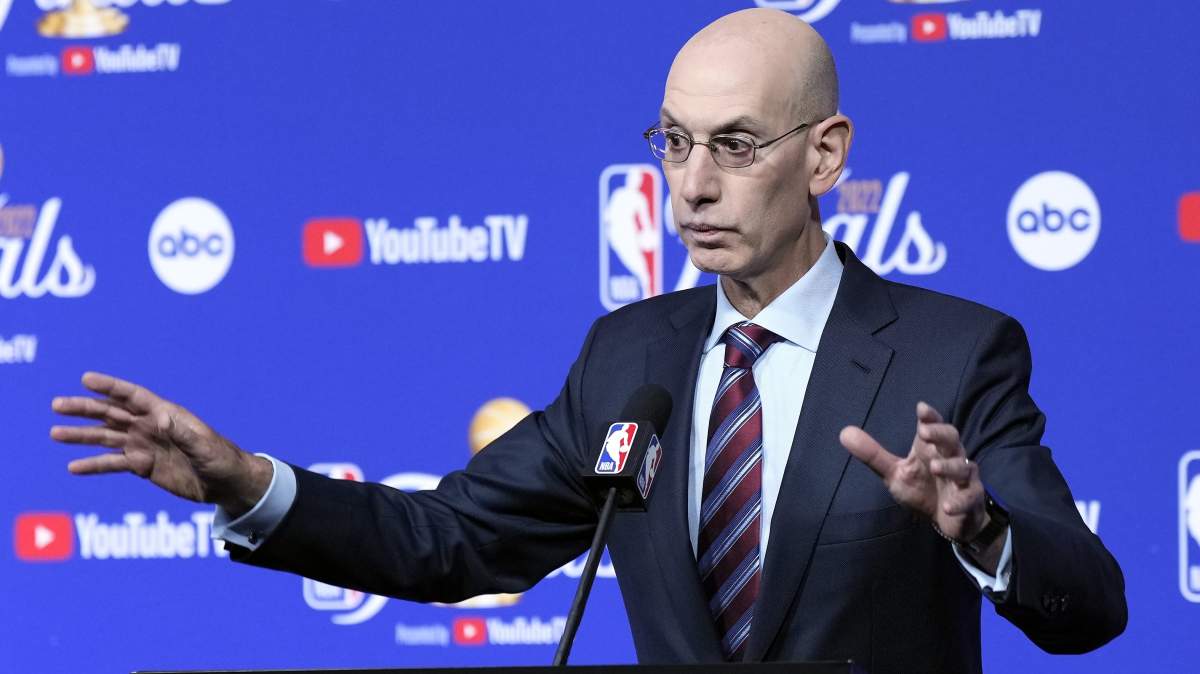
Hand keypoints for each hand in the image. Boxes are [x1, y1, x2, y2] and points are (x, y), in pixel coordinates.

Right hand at [50, 372, 271, 516]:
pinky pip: (113, 463)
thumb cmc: (220, 458)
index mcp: (166, 414)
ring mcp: (145, 446)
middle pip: (112, 413)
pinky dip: (94, 465)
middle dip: (85, 408)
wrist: (226, 483)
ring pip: (107, 437)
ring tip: (56, 433)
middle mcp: (150, 426)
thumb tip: (160, 418)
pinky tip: (73, 467)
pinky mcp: (143, 466)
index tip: (86, 379)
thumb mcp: (204, 445)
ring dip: (82, 436)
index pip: (133, 396)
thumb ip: (182, 432)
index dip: (110, 387)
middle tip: (57, 404)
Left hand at [839, 402, 1001, 570]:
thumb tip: (844, 433)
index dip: (930, 417)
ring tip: (934, 467)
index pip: (933, 426)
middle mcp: (951, 458)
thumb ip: (873, 455)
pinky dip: (960, 502)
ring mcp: (963, 479)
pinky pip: (970, 498)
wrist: (948, 520)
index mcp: (931, 449)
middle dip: (940, 433)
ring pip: (963, 467)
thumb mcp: (895, 473)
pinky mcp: (971, 500)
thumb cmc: (922, 489)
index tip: (920, 408)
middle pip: (952, 439)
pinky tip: (949, 507)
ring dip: (950, 466)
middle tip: (924, 431)